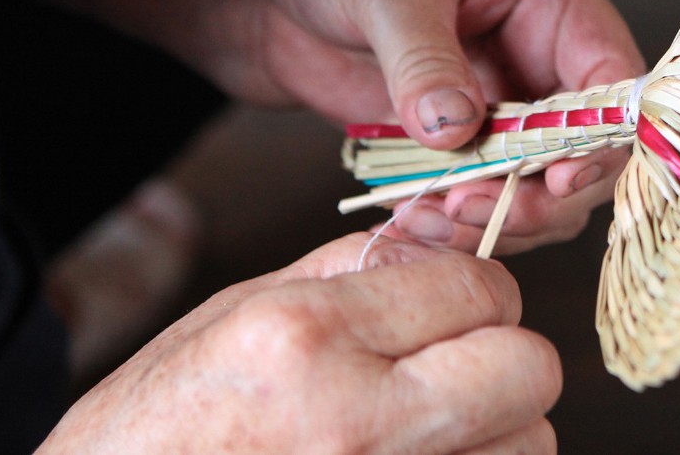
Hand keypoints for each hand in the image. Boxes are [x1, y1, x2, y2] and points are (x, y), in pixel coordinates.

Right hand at [38, 233, 560, 453]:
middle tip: (451, 374)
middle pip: (530, 372)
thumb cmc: (149, 438)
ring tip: (419, 439)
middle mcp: (352, 424)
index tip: (449, 312)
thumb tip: (440, 244)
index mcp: (305, 340)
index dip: (477, 295)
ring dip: (494, 439)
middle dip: (504, 363)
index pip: (481, 290)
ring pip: (529, 449)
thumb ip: (347, 275)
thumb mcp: (227, 320)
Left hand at [192, 0, 643, 251]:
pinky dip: (457, 224)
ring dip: (494, 217)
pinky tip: (409, 224)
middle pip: (589, 150)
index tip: (556, 181)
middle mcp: (544, 55)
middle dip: (539, 193)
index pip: (614, 76)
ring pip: (542, 189)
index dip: (602, 135)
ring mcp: (507, 106)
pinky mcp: (464, 147)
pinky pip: (488, 200)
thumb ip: (425, 59)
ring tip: (425, 221)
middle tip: (469, 211)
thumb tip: (459, 130)